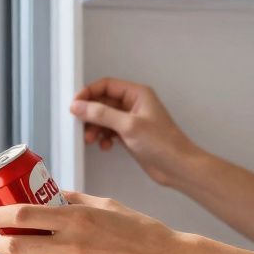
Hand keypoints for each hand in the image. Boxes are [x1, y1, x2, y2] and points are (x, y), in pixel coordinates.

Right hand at [70, 78, 201, 187]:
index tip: (75, 105)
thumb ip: (101, 114)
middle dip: (90, 114)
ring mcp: (132, 120)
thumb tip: (79, 106)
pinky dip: (104, 137)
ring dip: (95, 128)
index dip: (88, 93)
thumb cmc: (163, 144)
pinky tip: (105, 146)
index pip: (106, 85)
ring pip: (104, 118)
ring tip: (91, 139)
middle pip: (103, 102)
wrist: (178, 167)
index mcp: (137, 94)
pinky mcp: (131, 136)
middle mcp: (134, 104)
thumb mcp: (129, 125)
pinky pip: (110, 131)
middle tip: (80, 126)